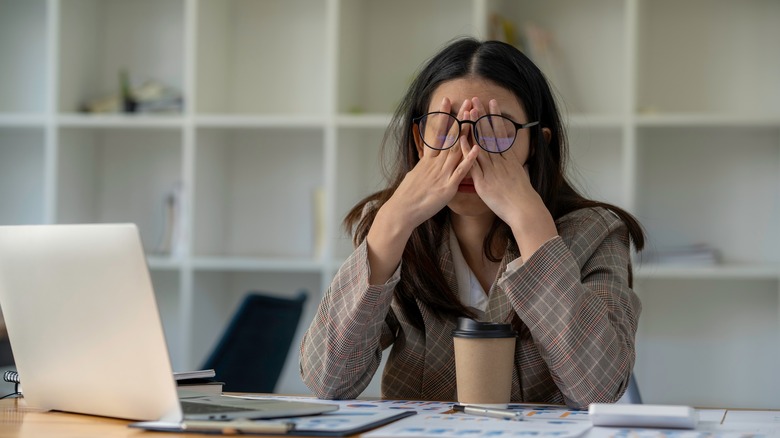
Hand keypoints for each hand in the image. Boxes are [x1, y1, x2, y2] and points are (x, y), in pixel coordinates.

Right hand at [386, 97, 478, 230]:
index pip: (437, 133)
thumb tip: (426, 160)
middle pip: (450, 137)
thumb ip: (424, 166)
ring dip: (467, 132)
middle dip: (459, 118)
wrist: (402, 211)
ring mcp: (442, 174)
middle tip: (467, 101)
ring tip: (474, 116)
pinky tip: (477, 148)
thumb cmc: (407, 196)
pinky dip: (469, 159)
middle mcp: (435, 163)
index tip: (447, 101)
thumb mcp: (415, 175)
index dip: (442, 116)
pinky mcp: (447, 187)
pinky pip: (460, 171)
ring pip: (457, 149)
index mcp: (428, 160)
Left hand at [464, 97, 556, 255]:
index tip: (491, 103)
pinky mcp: (483, 181)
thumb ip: (515, 166)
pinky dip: (467, 151)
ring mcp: (491, 170)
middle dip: (482, 116)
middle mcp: (500, 161)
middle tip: (476, 99)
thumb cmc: (523, 197)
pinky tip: (460, 139)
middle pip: (489, 134)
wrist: (524, 210)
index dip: (495, 117)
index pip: (500, 133)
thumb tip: (514, 160)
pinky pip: (473, 163)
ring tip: (468, 111)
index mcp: (509, 159)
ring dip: (474, 127)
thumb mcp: (521, 176)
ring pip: (481, 144)